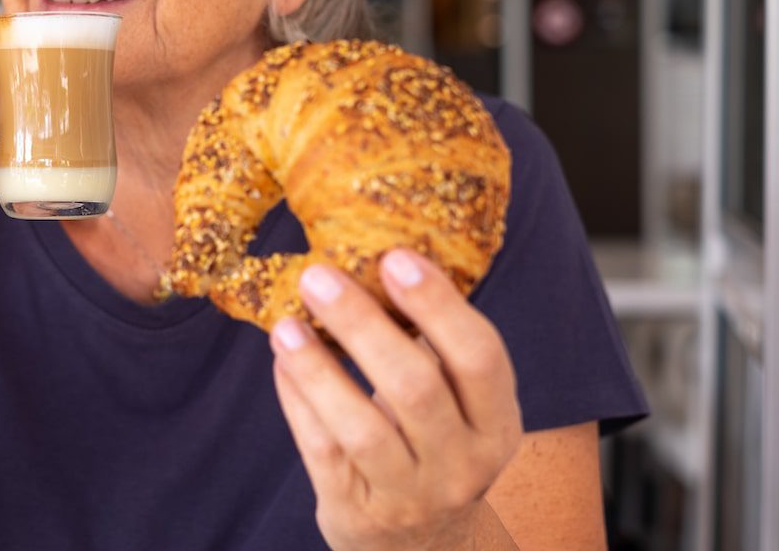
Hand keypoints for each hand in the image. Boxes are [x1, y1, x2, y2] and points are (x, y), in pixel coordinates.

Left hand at [270, 250, 521, 550]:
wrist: (423, 547)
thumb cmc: (435, 447)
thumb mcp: (458, 406)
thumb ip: (431, 347)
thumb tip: (375, 258)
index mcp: (496, 424)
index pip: (480, 359)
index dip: (439, 305)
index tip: (394, 257)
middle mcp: (462, 464)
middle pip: (415, 387)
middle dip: (363, 325)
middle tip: (319, 275)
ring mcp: (410, 496)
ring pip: (363, 428)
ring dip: (319, 368)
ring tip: (286, 324)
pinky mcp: (357, 513)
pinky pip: (322, 452)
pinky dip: (298, 402)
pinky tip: (282, 361)